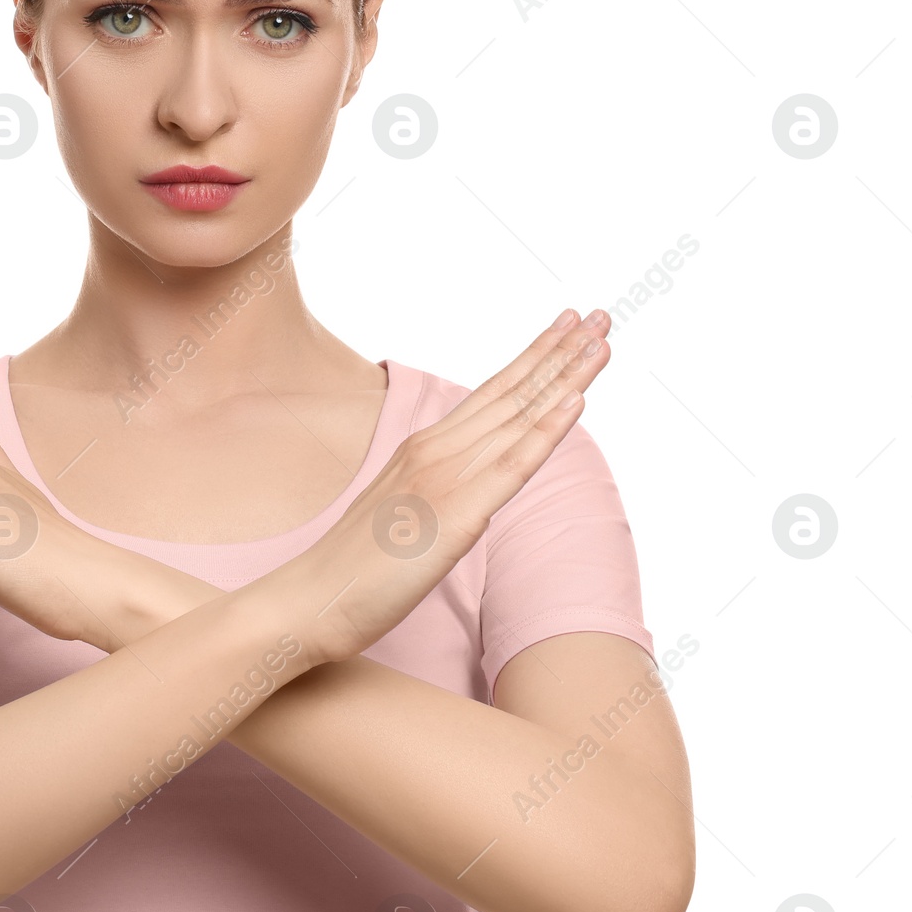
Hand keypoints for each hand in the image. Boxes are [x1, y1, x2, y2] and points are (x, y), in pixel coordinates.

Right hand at [266, 309, 612, 668]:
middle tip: (599, 314)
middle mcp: (436, 450)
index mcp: (424, 449)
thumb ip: (434, 492)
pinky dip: (548, 429)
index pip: (491, 394)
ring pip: (518, 416)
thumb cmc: (350, 568)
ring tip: (599, 339)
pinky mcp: (458, 516)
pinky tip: (577, 402)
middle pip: (511, 392)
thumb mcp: (400, 515)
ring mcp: (446, 478)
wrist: (311, 597)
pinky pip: (513, 466)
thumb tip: (469, 493)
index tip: (566, 328)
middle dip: (559, 352)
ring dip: (564, 375)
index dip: (533, 359)